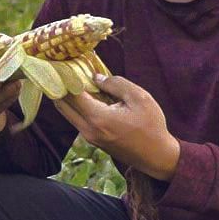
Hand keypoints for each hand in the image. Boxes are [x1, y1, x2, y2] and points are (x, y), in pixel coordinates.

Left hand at [47, 71, 179, 182]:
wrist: (157, 156)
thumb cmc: (151, 126)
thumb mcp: (139, 98)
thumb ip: (116, 84)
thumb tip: (96, 77)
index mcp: (98, 118)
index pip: (71, 94)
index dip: (67, 77)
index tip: (67, 63)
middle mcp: (87, 129)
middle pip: (62, 104)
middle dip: (62, 85)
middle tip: (66, 69)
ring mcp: (88, 136)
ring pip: (67, 112)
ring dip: (68, 96)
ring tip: (77, 79)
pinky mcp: (92, 140)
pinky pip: (77, 119)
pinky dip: (77, 105)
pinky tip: (87, 94)